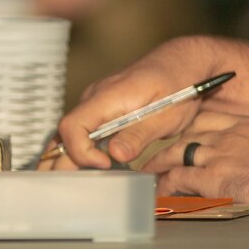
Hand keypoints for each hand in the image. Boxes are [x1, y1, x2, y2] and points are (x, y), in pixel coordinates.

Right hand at [54, 36, 231, 167]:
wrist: (183, 61)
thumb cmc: (179, 84)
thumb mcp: (167, 115)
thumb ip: (139, 134)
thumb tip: (115, 155)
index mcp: (108, 96)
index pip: (72, 126)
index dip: (81, 152)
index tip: (105, 165)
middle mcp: (95, 97)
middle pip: (64, 134)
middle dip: (64, 162)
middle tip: (76, 188)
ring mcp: (96, 101)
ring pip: (70, 132)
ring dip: (69, 157)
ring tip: (74, 183)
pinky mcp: (102, 106)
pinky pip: (83, 128)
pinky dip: (80, 148)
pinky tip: (89, 166)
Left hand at [141, 108, 248, 206]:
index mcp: (244, 124)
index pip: (207, 118)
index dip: (190, 126)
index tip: (181, 133)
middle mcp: (226, 135)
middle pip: (186, 134)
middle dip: (168, 146)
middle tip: (156, 156)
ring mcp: (216, 154)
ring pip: (175, 154)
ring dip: (159, 166)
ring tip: (149, 176)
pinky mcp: (212, 177)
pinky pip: (179, 179)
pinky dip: (166, 186)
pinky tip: (159, 194)